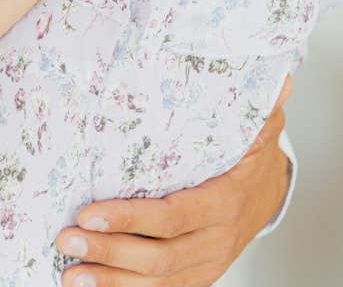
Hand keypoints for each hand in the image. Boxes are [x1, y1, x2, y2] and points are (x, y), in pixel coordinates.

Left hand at [56, 77, 292, 286]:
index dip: (129, 218)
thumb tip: (274, 75)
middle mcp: (215, 240)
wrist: (270, 190)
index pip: (171, 216)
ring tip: (69, 273)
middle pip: (158, 255)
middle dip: (109, 250)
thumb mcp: (255, 124)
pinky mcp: (196, 275)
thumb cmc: (250, 152)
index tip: (88, 214)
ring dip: (110, 281)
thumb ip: (252, 103)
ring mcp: (206, 262)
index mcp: (224, 201)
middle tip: (67, 240)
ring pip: (157, 281)